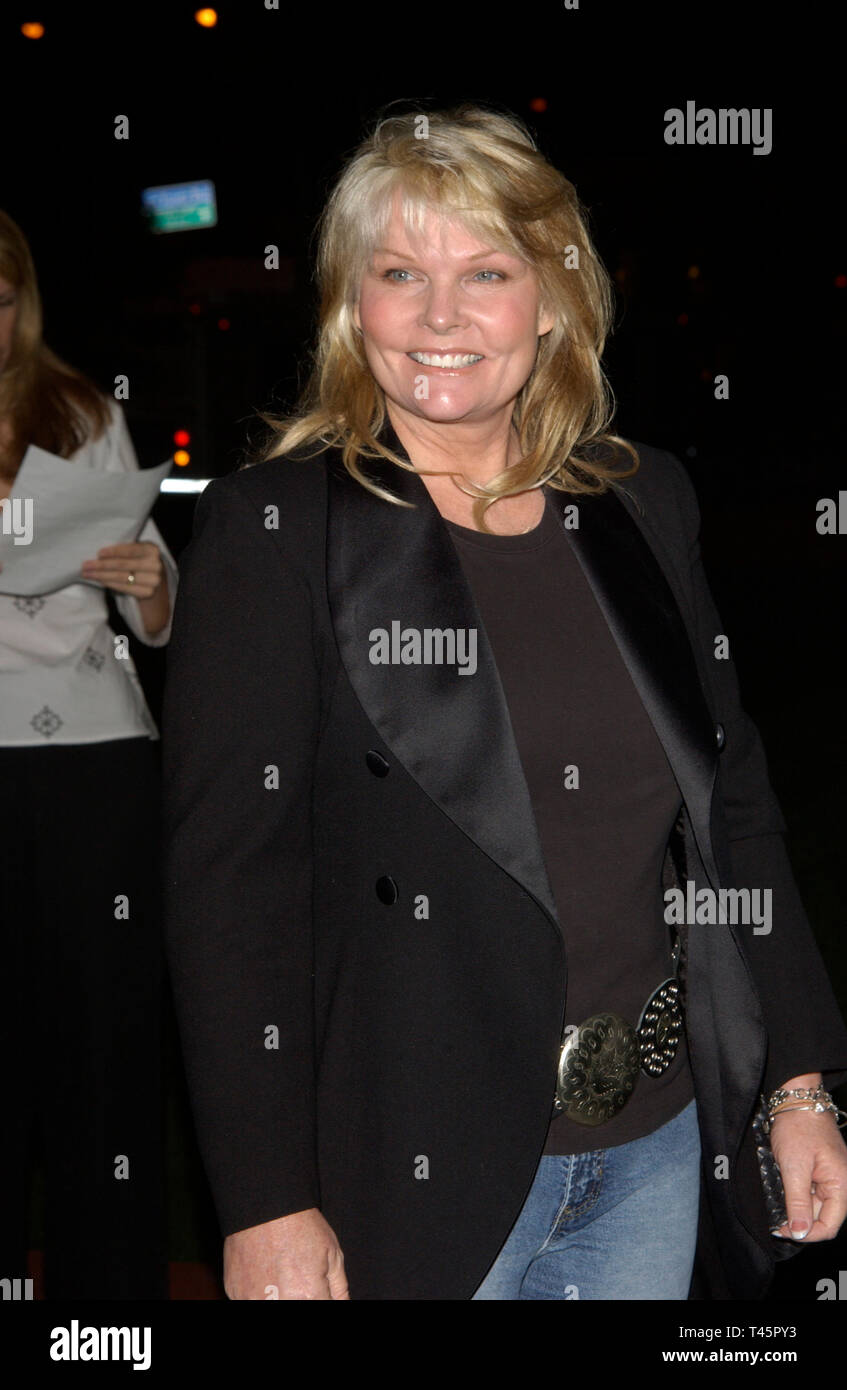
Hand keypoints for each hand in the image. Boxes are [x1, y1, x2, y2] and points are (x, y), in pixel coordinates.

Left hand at [80, 540, 163, 598]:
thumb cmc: (139, 560)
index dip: (114, 552)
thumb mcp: (136, 550)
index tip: (99, 554)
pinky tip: (100, 581)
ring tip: (88, 574)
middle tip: (86, 565)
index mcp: (152, 550)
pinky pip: (124, 588)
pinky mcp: (147, 592)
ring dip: (102, 576)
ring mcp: (153, 580)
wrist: (153, 578)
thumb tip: (99, 555)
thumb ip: (124, 551)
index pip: (131, 550)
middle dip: (102, 565)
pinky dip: (110, 584)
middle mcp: (155, 565)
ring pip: (122, 577)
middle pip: (124, 565)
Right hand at [223, 1208, 349, 1299]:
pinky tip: (265, 1273)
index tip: (319, 1289)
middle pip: (298, 1305)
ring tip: (282, 1274)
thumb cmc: (300, 1225)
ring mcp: (253, 1300)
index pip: (323, 1309)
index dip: (322, 1297)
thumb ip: (339, 1291)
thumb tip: (342, 1306)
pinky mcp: (236, 1293)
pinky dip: (260, 1293)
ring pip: (273, 1304)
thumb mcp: (333, 1254)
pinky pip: (250, 1301)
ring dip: (280, 1296)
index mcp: (309, 1296)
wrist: (265, 1204)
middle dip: (303, 1296)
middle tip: (298, 1276)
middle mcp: (280, 1303)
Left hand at [769, 1085, 846, 1242]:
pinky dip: (794, 1193)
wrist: (795, 1099)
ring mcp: (829, 1176)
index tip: (784, 1230)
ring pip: (812, 1205)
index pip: (829, 1225)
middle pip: (821, 1217)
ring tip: (776, 1200)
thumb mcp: (794, 1168)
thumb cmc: (798, 1127)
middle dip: (798, 1219)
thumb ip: (798, 1202)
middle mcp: (839, 1183)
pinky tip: (781, 1188)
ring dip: (794, 1206)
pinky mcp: (818, 1170)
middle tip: (775, 1218)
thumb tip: (800, 1233)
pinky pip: (808, 1191)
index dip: (807, 1233)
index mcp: (841, 1184)